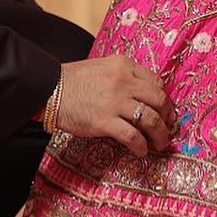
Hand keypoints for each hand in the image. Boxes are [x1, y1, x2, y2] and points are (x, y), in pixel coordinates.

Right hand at [56, 55, 176, 156]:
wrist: (49, 89)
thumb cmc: (73, 80)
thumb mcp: (102, 67)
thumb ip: (122, 75)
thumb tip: (142, 94)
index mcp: (123, 65)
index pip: (156, 81)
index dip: (164, 98)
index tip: (165, 109)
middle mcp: (123, 81)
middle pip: (159, 99)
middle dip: (167, 116)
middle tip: (167, 127)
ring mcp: (115, 102)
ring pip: (151, 119)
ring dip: (160, 134)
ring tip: (159, 143)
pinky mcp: (105, 121)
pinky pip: (132, 136)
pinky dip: (141, 146)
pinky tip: (141, 151)